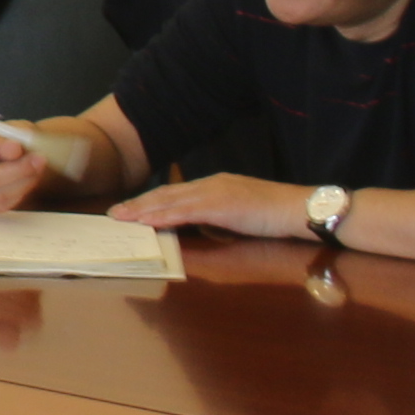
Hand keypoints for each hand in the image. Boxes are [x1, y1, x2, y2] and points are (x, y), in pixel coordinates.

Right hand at [0, 127, 51, 209]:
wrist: (12, 153)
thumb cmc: (3, 140)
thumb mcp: (5, 131)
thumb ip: (8, 139)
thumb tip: (14, 150)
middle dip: (17, 171)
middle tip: (38, 158)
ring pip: (1, 195)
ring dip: (25, 180)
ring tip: (37, 163)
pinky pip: (10, 202)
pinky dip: (25, 188)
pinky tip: (30, 175)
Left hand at [116, 175, 304, 242]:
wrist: (300, 208)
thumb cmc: (274, 215)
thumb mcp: (239, 216)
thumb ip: (216, 219)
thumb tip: (196, 229)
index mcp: (215, 187)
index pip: (175, 194)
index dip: (151, 201)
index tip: (130, 209)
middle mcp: (211, 185)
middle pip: (167, 195)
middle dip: (139, 204)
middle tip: (114, 213)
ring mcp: (216, 193)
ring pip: (172, 201)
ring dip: (144, 210)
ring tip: (122, 217)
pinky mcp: (223, 206)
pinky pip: (187, 212)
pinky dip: (165, 216)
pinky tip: (149, 221)